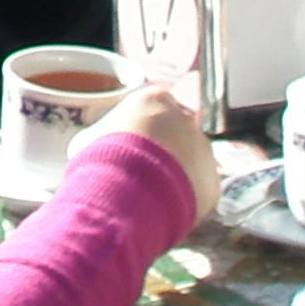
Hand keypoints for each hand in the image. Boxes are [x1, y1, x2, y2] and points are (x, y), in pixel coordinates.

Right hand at [71, 82, 220, 222]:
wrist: (128, 194)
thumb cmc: (103, 158)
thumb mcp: (91, 138)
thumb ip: (106, 134)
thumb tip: (101, 144)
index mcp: (154, 99)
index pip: (156, 103)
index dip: (145, 123)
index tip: (135, 139)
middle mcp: (185, 119)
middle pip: (178, 130)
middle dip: (166, 146)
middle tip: (145, 167)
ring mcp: (204, 150)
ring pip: (193, 159)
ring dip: (179, 171)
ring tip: (155, 192)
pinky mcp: (213, 182)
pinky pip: (201, 188)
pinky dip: (188, 196)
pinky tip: (168, 206)